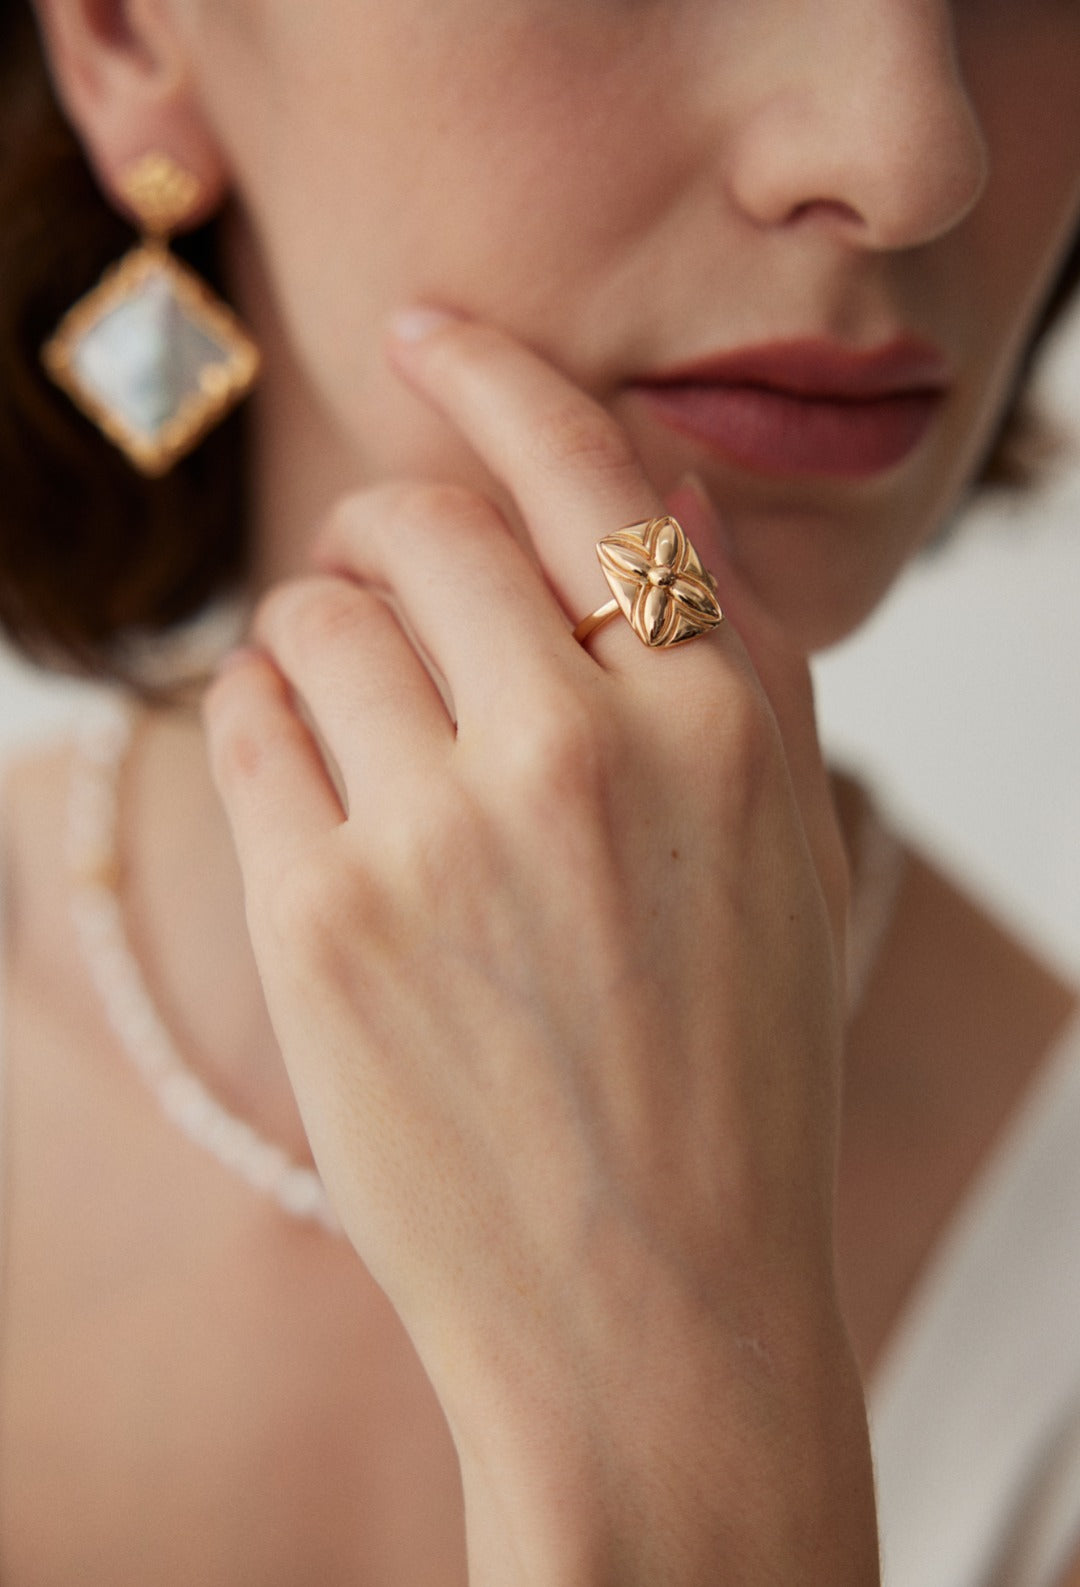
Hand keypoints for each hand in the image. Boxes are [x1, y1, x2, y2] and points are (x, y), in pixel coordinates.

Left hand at [203, 312, 874, 1585]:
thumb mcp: (786, 846)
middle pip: (419, 524)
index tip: (427, 329)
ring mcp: (438, 834)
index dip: (492, 375)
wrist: (653, 1306)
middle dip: (392, 534)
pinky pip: (246, 719)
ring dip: (327, 634)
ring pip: (316, 612)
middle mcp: (580, 752)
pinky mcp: (321, 919)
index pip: (581, 471)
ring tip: (370, 722)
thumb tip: (649, 487)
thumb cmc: (732, 1068)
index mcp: (719, 722)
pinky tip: (320, 783)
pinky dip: (266, 717)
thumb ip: (732, 649)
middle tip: (393, 588)